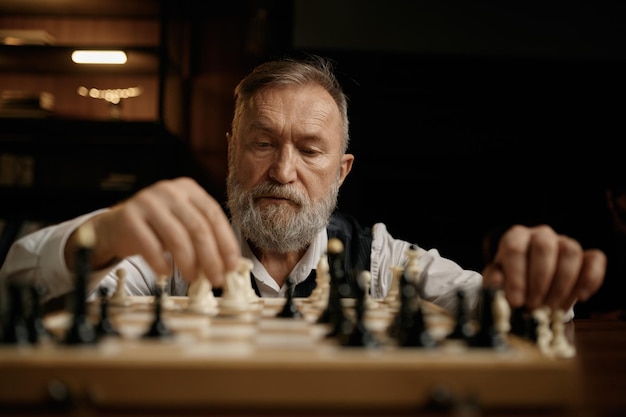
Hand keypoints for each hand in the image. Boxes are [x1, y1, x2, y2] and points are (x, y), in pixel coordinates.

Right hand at [65, 177, 240, 286]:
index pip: (214, 215)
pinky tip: (166, 273)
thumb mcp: (183, 223)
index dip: (226, 242)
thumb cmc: (157, 228)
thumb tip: (228, 265)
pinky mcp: (129, 216)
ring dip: (189, 263)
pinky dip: (161, 263)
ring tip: (193, 279)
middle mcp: (169, 191)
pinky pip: (150, 245)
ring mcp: (148, 201)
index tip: (232, 265)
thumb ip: (204, 237)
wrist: (115, 226)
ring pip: (177, 237)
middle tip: (216, 279)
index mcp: (188, 189)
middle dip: (211, 257)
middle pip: (198, 227)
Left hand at [481, 225, 605, 310]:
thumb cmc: (509, 283)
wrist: (530, 290)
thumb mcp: (496, 283)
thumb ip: (494, 282)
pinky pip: (595, 260)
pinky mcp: (586, 255)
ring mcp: (565, 243)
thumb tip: (498, 282)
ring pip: (570, 252)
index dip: (516, 277)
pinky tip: (580, 298)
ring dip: (561, 285)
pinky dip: (590, 280)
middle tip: (534, 307)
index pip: (514, 248)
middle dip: (539, 282)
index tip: (516, 302)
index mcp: (515, 237)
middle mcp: (541, 235)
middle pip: (544, 247)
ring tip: (551, 309)